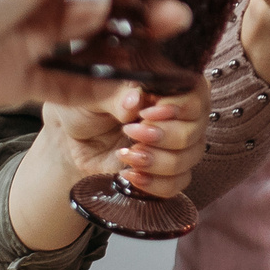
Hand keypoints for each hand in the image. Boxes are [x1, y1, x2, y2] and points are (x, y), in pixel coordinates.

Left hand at [54, 80, 210, 200]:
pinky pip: (178, 184)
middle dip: (164, 136)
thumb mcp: (93, 92)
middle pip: (195, 131)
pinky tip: (131, 174)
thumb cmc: (86, 104)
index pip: (196, 94)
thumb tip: (135, 101)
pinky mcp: (165, 171)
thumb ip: (115, 94)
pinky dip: (155, 183)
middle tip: (131, 133)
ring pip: (189, 159)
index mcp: (168, 86)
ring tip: (126, 154)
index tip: (147, 112)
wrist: (73, 136)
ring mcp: (175, 145)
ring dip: (157, 161)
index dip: (178, 107)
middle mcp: (179, 115)